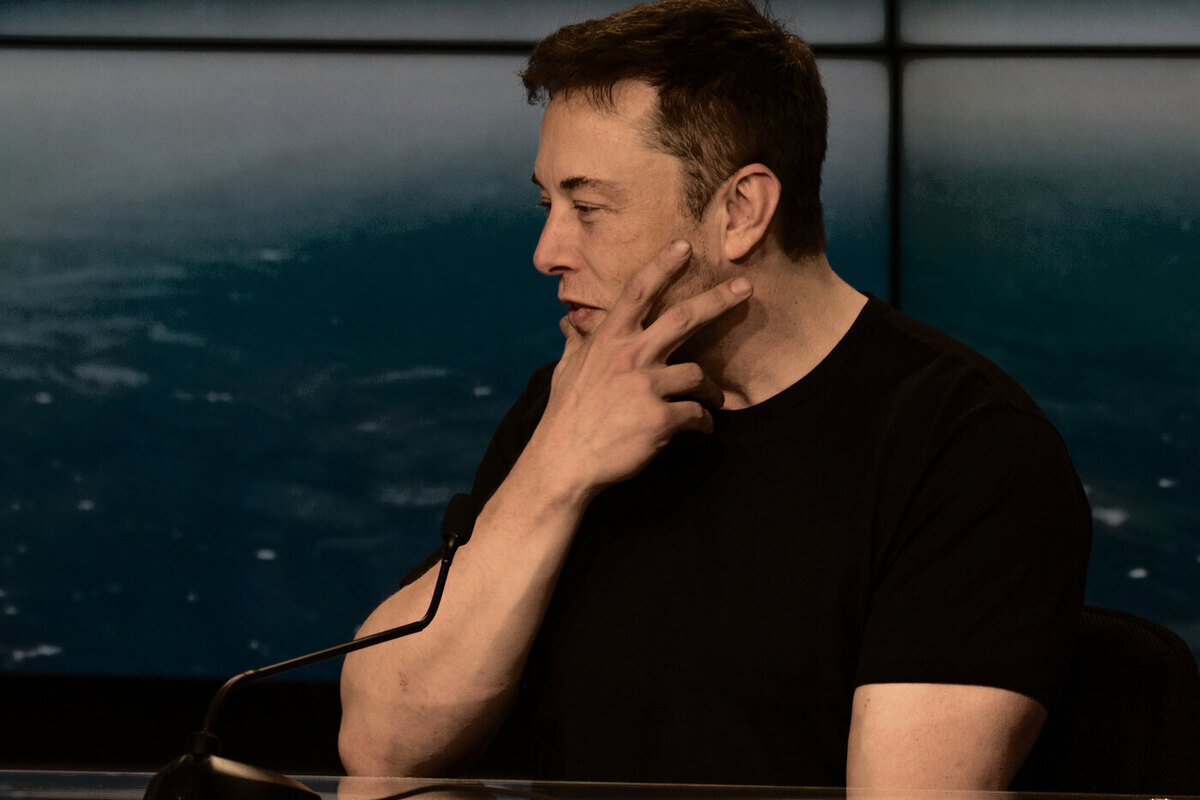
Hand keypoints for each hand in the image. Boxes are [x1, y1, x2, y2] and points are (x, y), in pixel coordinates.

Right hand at [525, 239, 752, 498]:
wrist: (564, 463)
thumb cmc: (565, 416)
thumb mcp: (565, 370)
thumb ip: (576, 342)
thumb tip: (569, 322)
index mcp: (607, 341)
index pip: (638, 291)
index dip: (662, 265)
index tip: (684, 246)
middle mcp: (628, 357)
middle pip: (683, 318)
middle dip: (719, 299)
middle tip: (746, 286)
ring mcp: (645, 387)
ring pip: (698, 375)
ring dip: (712, 390)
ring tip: (713, 400)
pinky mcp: (659, 419)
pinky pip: (697, 414)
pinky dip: (703, 422)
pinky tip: (700, 429)